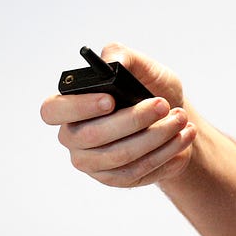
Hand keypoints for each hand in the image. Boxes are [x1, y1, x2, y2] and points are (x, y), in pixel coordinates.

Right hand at [40, 42, 198, 188]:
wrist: (174, 115)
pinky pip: (136, 172)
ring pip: (119, 155)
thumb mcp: (143, 66)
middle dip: (133, 120)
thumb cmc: (151, 88)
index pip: (53, 111)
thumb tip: (111, 63)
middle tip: (163, 105)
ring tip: (181, 119)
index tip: (110, 99)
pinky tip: (183, 139)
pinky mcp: (114, 179)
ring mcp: (92, 162)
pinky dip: (164, 154)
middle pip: (92, 136)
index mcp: (71, 106)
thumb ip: (124, 56)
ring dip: (156, 137)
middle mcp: (74, 136)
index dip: (78, 107)